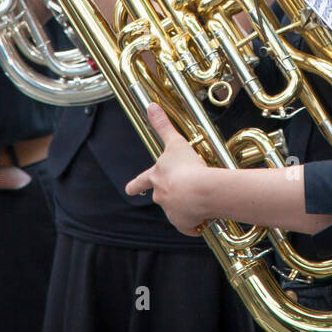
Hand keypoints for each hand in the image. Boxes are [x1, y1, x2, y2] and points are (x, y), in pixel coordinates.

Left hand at [124, 103, 213, 235]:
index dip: (135, 185)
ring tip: (198, 201)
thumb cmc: (186, 166)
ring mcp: (171, 211)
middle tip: (179, 193)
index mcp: (156, 178)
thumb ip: (163, 125)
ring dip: (184, 207)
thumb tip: (151, 106)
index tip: (129, 189)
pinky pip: (188, 225)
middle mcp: (160, 195)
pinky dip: (194, 223)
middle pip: (160, 197)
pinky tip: (202, 218)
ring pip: (176, 211)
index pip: (140, 182)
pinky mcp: (183, 222)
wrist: (199, 190)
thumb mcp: (174, 142)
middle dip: (168, 196)